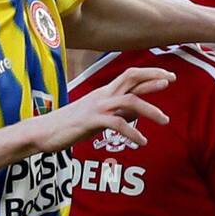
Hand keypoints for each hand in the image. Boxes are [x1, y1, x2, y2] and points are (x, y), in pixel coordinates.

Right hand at [32, 67, 173, 151]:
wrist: (43, 132)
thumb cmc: (70, 125)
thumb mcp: (98, 115)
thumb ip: (119, 111)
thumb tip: (139, 111)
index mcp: (105, 92)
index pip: (131, 75)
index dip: (150, 73)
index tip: (168, 75)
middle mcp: (103, 94)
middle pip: (132, 77)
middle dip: (153, 77)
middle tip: (171, 80)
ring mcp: (97, 106)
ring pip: (130, 101)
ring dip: (150, 109)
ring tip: (165, 121)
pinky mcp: (91, 121)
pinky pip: (118, 124)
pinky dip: (133, 133)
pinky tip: (142, 142)